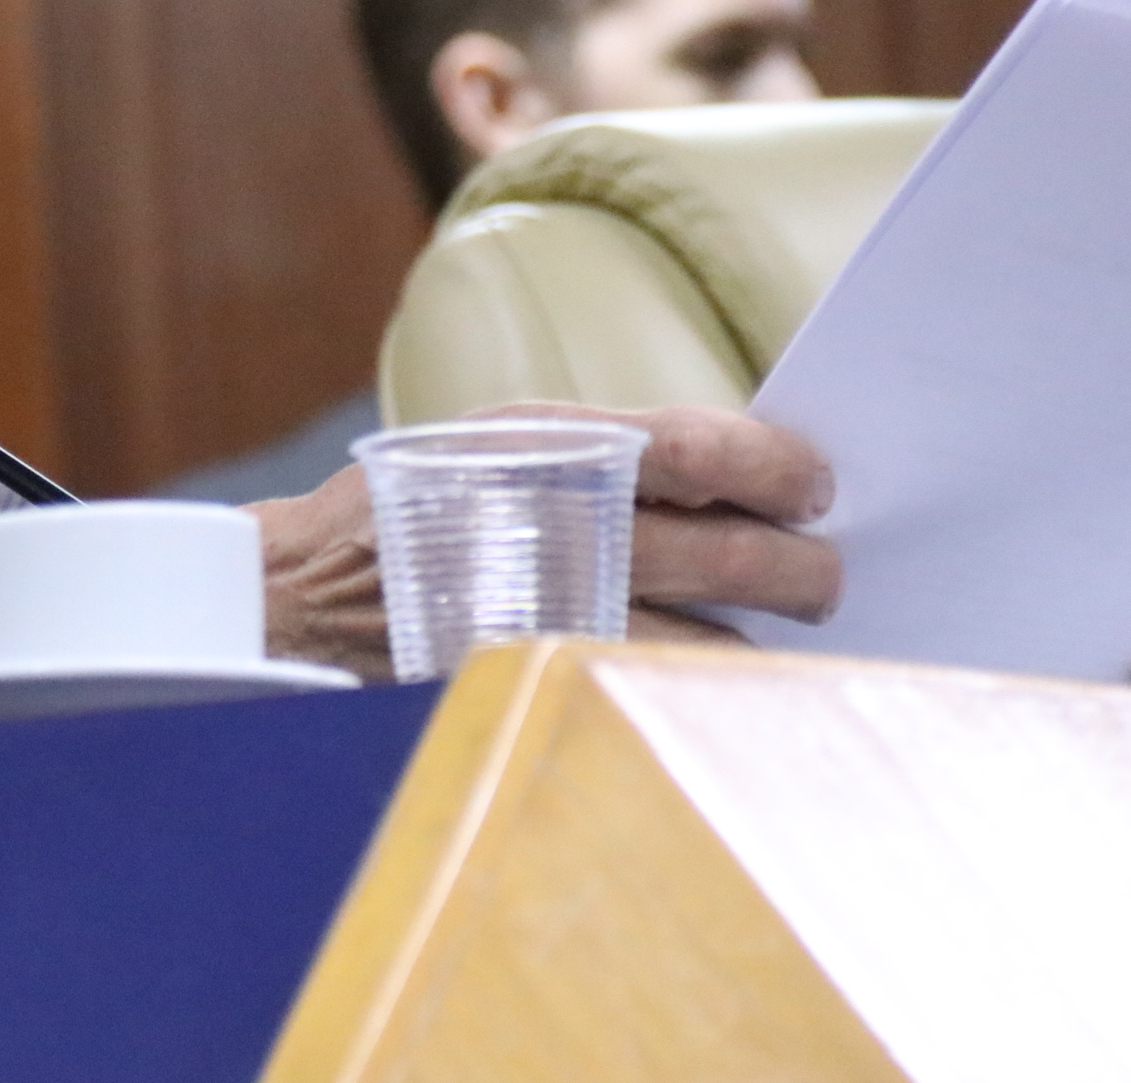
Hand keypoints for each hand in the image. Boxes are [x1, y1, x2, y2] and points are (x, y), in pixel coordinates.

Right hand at [249, 402, 840, 679]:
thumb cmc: (421, 504)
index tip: (814, 484)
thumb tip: (746, 472)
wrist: (306, 590)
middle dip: (805, 569)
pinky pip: (661, 689)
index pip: (699, 449)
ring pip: (714, 641)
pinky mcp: (547, 681)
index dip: (778, 467)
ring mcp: (553, 615)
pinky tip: (709, 665)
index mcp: (546, 447)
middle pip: (734, 554)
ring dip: (762, 634)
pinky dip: (700, 677)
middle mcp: (554, 528)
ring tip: (778, 623)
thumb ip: (611, 448)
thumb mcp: (500, 440)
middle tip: (824, 574)